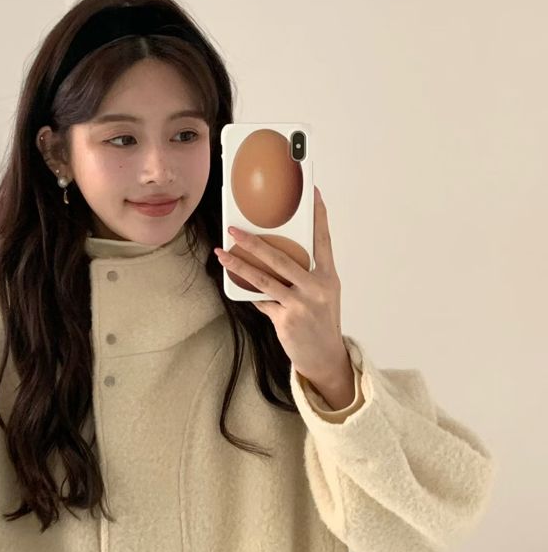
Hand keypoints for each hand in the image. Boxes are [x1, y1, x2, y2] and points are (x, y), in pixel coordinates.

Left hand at [214, 186, 347, 386]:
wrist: (325, 357)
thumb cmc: (321, 322)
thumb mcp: (323, 295)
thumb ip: (306, 275)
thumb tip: (274, 256)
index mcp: (329, 277)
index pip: (323, 240)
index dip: (318, 216)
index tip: (312, 193)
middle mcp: (317, 288)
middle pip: (283, 258)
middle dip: (255, 242)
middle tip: (235, 229)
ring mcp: (301, 305)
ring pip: (264, 279)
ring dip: (240, 265)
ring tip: (223, 253)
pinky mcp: (286, 320)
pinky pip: (261, 300)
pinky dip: (249, 292)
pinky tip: (237, 284)